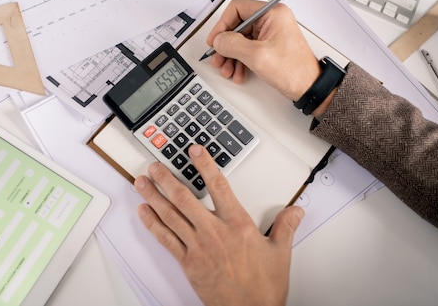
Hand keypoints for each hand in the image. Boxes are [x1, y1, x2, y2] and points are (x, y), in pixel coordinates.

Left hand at [134, 144, 303, 305]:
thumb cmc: (263, 286)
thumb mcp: (279, 253)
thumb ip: (285, 227)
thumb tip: (295, 211)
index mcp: (237, 224)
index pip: (218, 186)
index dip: (205, 165)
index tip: (194, 151)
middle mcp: (214, 232)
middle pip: (184, 197)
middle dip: (167, 178)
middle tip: (155, 165)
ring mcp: (198, 247)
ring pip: (170, 215)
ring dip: (153, 196)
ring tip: (142, 182)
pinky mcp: (187, 263)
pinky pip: (165, 238)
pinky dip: (152, 223)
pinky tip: (143, 211)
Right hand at [206, 0, 319, 102]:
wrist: (308, 87)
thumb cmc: (294, 70)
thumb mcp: (257, 56)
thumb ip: (233, 44)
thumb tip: (218, 40)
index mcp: (272, 13)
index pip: (237, 9)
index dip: (222, 25)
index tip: (215, 40)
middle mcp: (271, 20)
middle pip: (236, 26)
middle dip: (225, 44)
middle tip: (218, 57)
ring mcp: (269, 33)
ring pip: (239, 39)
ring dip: (230, 55)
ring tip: (227, 68)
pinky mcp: (268, 45)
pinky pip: (246, 49)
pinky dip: (239, 60)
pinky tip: (237, 71)